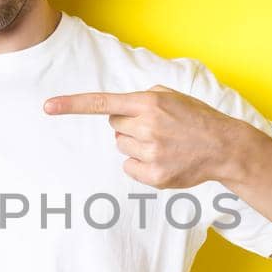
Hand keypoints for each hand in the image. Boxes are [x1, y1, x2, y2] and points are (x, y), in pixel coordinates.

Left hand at [43, 84, 241, 188]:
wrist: (224, 146)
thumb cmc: (195, 118)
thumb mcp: (171, 96)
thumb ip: (142, 98)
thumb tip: (117, 111)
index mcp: (149, 102)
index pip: (102, 103)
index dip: (72, 105)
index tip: (47, 107)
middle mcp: (147, 126)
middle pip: (114, 126)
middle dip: (130, 125)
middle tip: (157, 127)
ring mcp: (151, 152)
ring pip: (121, 146)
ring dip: (136, 144)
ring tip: (163, 142)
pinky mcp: (154, 175)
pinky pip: (129, 167)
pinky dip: (140, 164)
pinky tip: (163, 158)